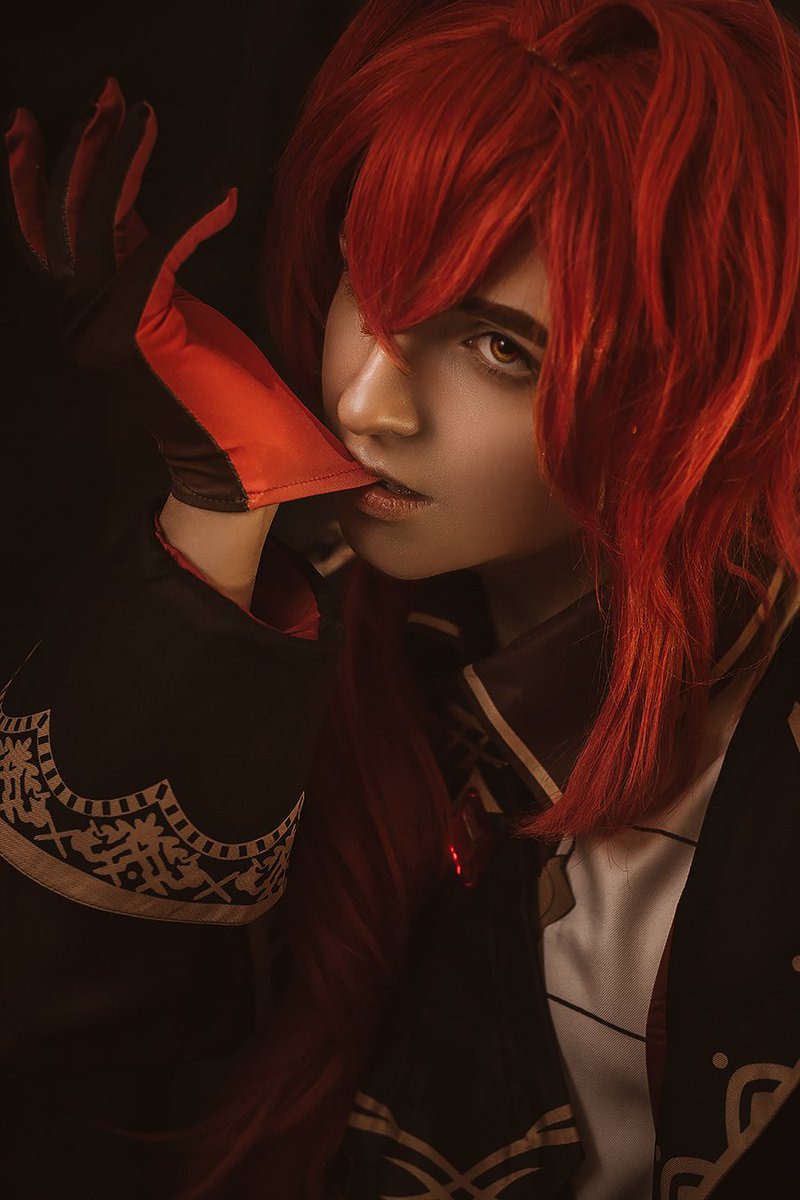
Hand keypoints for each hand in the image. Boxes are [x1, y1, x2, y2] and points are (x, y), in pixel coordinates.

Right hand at [2, 79, 378, 510]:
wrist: (239, 478)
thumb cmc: (229, 408)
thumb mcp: (182, 319)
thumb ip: (153, 268)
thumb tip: (149, 215)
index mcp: (99, 314)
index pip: (73, 227)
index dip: (81, 168)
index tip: (104, 116)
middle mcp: (87, 319)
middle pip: (66, 215)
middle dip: (84, 147)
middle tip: (108, 95)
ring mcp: (103, 328)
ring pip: (92, 222)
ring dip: (116, 159)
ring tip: (137, 111)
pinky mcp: (138, 333)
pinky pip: (155, 250)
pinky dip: (188, 217)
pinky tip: (225, 196)